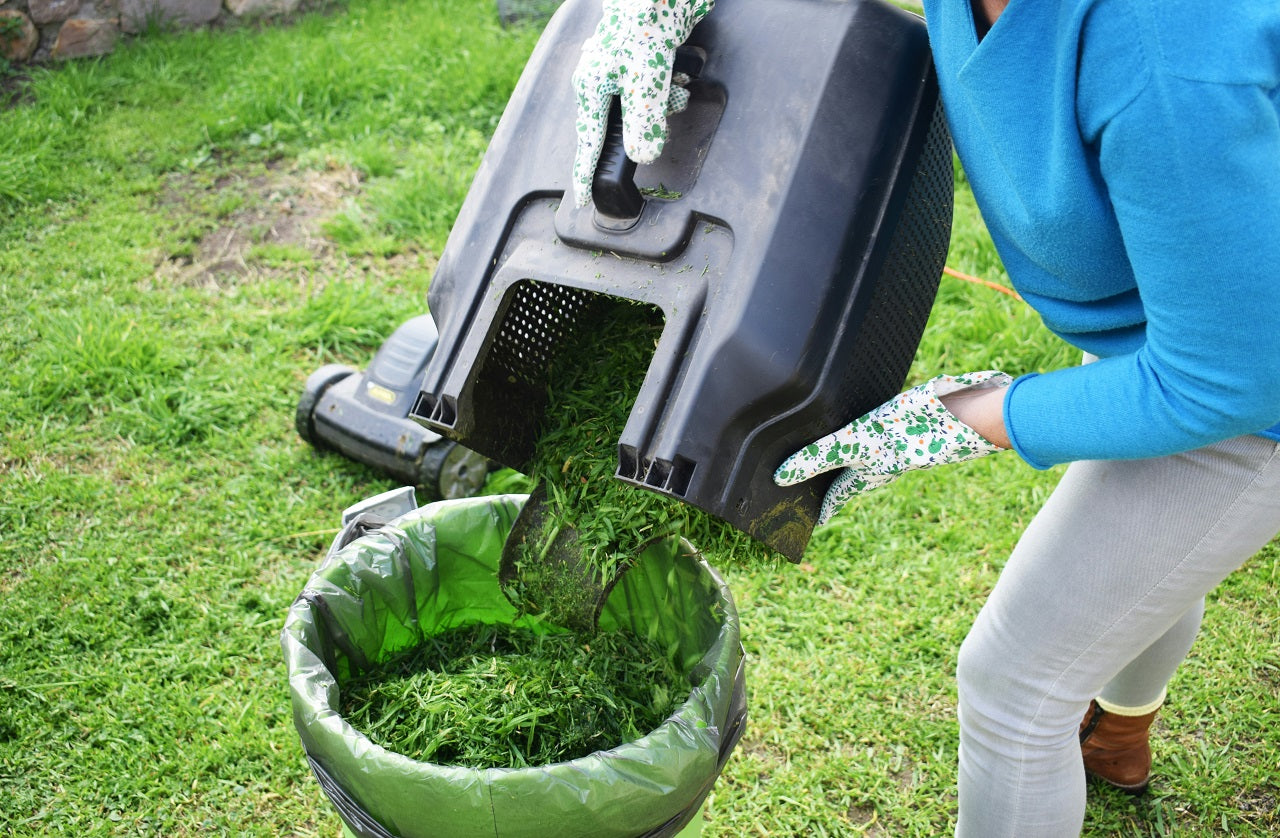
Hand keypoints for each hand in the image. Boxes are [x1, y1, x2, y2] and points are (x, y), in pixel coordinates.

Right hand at [571, 0, 713, 206]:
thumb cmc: (644, 21)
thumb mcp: (648, 76)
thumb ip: (645, 118)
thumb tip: (643, 153)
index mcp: (591, 86)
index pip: (589, 141)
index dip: (587, 172)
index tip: (585, 197)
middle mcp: (599, 80)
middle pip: (622, 124)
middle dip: (648, 123)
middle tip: (667, 107)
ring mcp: (617, 70)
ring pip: (641, 107)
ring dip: (663, 103)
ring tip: (676, 85)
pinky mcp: (637, 61)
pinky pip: (651, 89)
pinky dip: (666, 88)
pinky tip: (677, 74)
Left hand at [774, 371, 1012, 523]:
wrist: (964, 415)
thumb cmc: (909, 434)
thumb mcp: (854, 444)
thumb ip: (817, 458)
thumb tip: (781, 477)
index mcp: (870, 472)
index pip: (839, 494)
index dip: (825, 506)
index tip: (816, 520)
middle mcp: (884, 462)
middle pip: (853, 477)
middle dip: (835, 482)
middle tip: (819, 486)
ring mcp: (899, 445)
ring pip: (869, 457)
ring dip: (853, 458)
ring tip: (841, 456)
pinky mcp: (912, 425)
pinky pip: (884, 434)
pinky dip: (872, 434)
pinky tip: (874, 422)